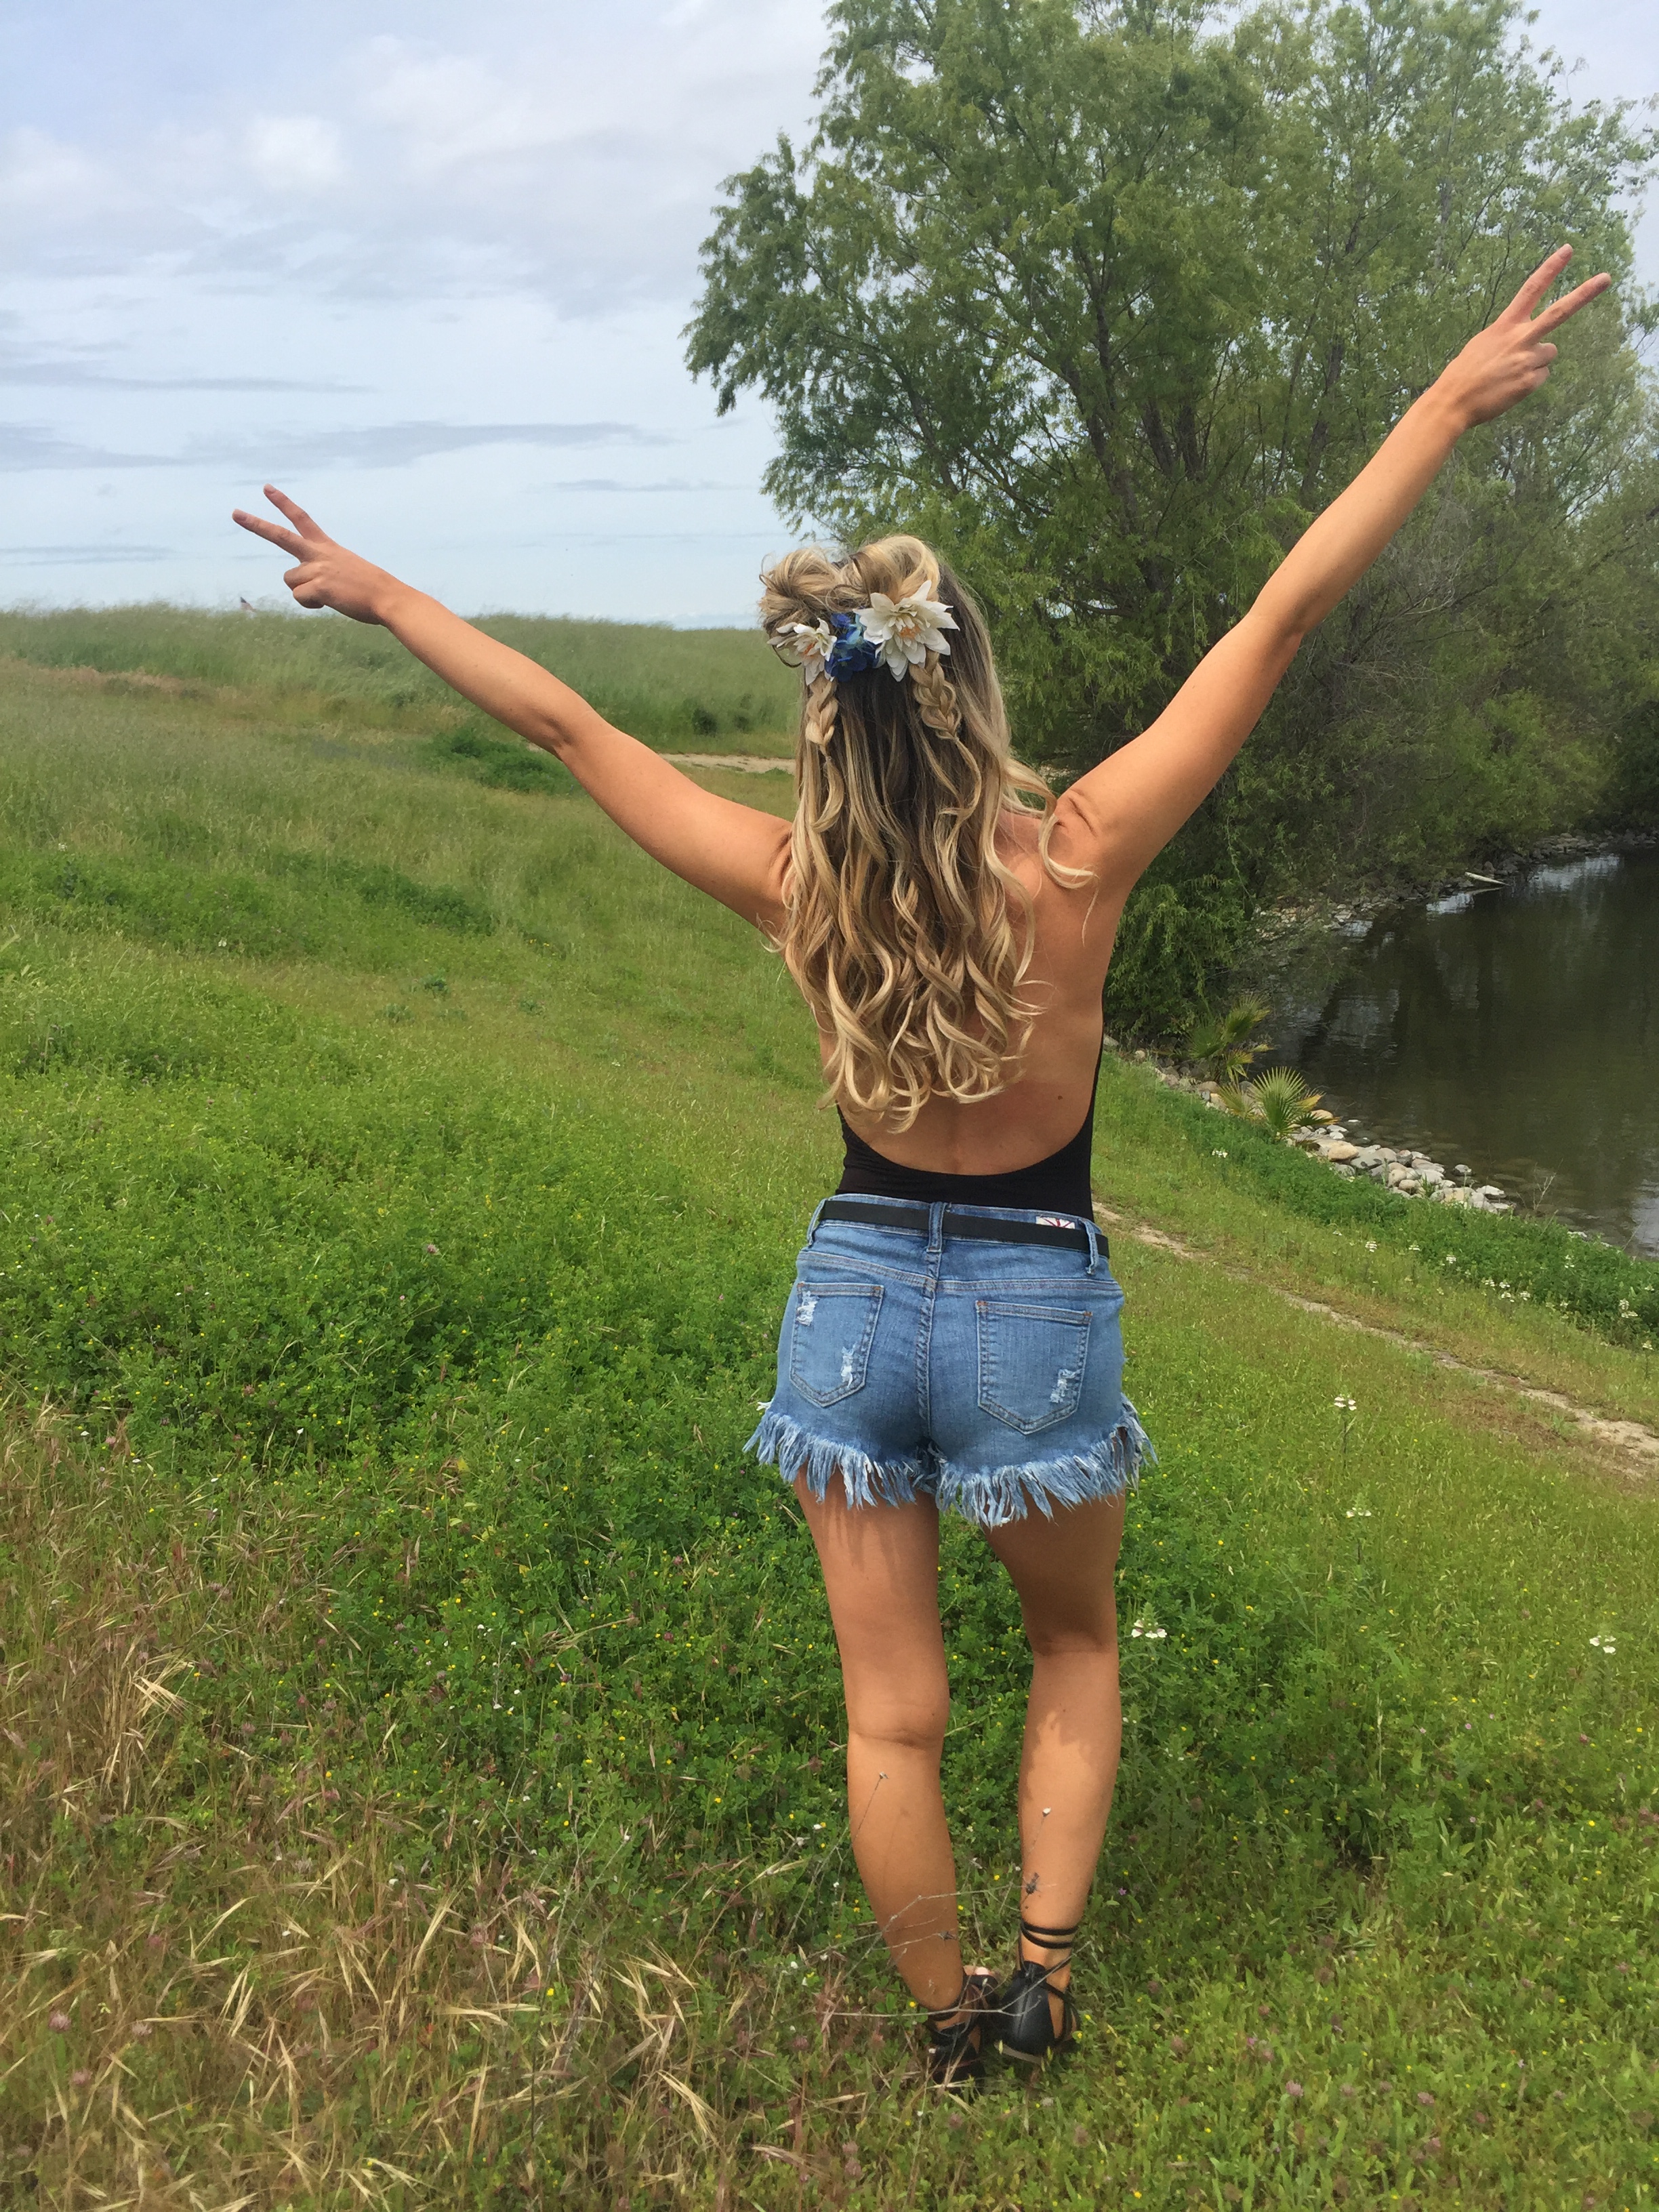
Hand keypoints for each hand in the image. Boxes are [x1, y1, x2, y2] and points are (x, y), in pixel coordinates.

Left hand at [230, 485, 400, 623]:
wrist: (388, 597)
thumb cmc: (371, 588)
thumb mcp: (346, 571)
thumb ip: (323, 572)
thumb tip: (308, 588)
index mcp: (327, 546)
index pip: (302, 518)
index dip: (283, 503)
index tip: (267, 488)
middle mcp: (318, 553)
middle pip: (280, 535)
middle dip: (256, 524)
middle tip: (234, 513)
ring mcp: (317, 568)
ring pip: (290, 580)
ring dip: (304, 590)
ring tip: (328, 593)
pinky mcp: (318, 586)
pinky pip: (300, 598)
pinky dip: (312, 604)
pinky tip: (331, 602)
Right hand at [1439, 246, 1611, 429]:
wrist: (1453, 402)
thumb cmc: (1465, 374)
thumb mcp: (1483, 344)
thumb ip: (1510, 337)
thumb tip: (1535, 345)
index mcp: (1505, 325)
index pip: (1531, 289)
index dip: (1550, 268)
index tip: (1568, 250)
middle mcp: (1519, 338)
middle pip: (1559, 312)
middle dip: (1584, 293)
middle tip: (1606, 278)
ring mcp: (1526, 359)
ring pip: (1549, 352)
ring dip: (1536, 361)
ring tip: (1510, 372)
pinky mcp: (1529, 381)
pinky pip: (1542, 376)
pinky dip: (1530, 381)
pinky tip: (1510, 386)